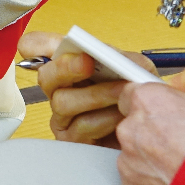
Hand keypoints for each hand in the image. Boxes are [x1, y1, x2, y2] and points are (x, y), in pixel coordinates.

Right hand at [20, 31, 155, 146]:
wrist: (148, 125)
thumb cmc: (137, 94)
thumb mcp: (135, 67)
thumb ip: (121, 56)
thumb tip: (108, 55)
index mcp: (68, 63)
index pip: (36, 47)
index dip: (37, 45)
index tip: (57, 44)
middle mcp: (59, 88)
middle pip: (45, 76)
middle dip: (65, 68)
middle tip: (87, 63)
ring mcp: (62, 115)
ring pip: (62, 102)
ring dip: (95, 95)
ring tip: (122, 92)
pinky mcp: (72, 139)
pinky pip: (81, 126)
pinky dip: (104, 118)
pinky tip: (121, 114)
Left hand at [114, 60, 184, 184]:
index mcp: (149, 102)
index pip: (135, 91)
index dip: (158, 100)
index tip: (173, 109)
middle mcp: (132, 132)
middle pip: (137, 124)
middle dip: (158, 130)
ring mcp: (130, 165)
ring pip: (138, 155)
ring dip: (157, 158)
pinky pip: (141, 182)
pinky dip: (157, 183)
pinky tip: (184, 183)